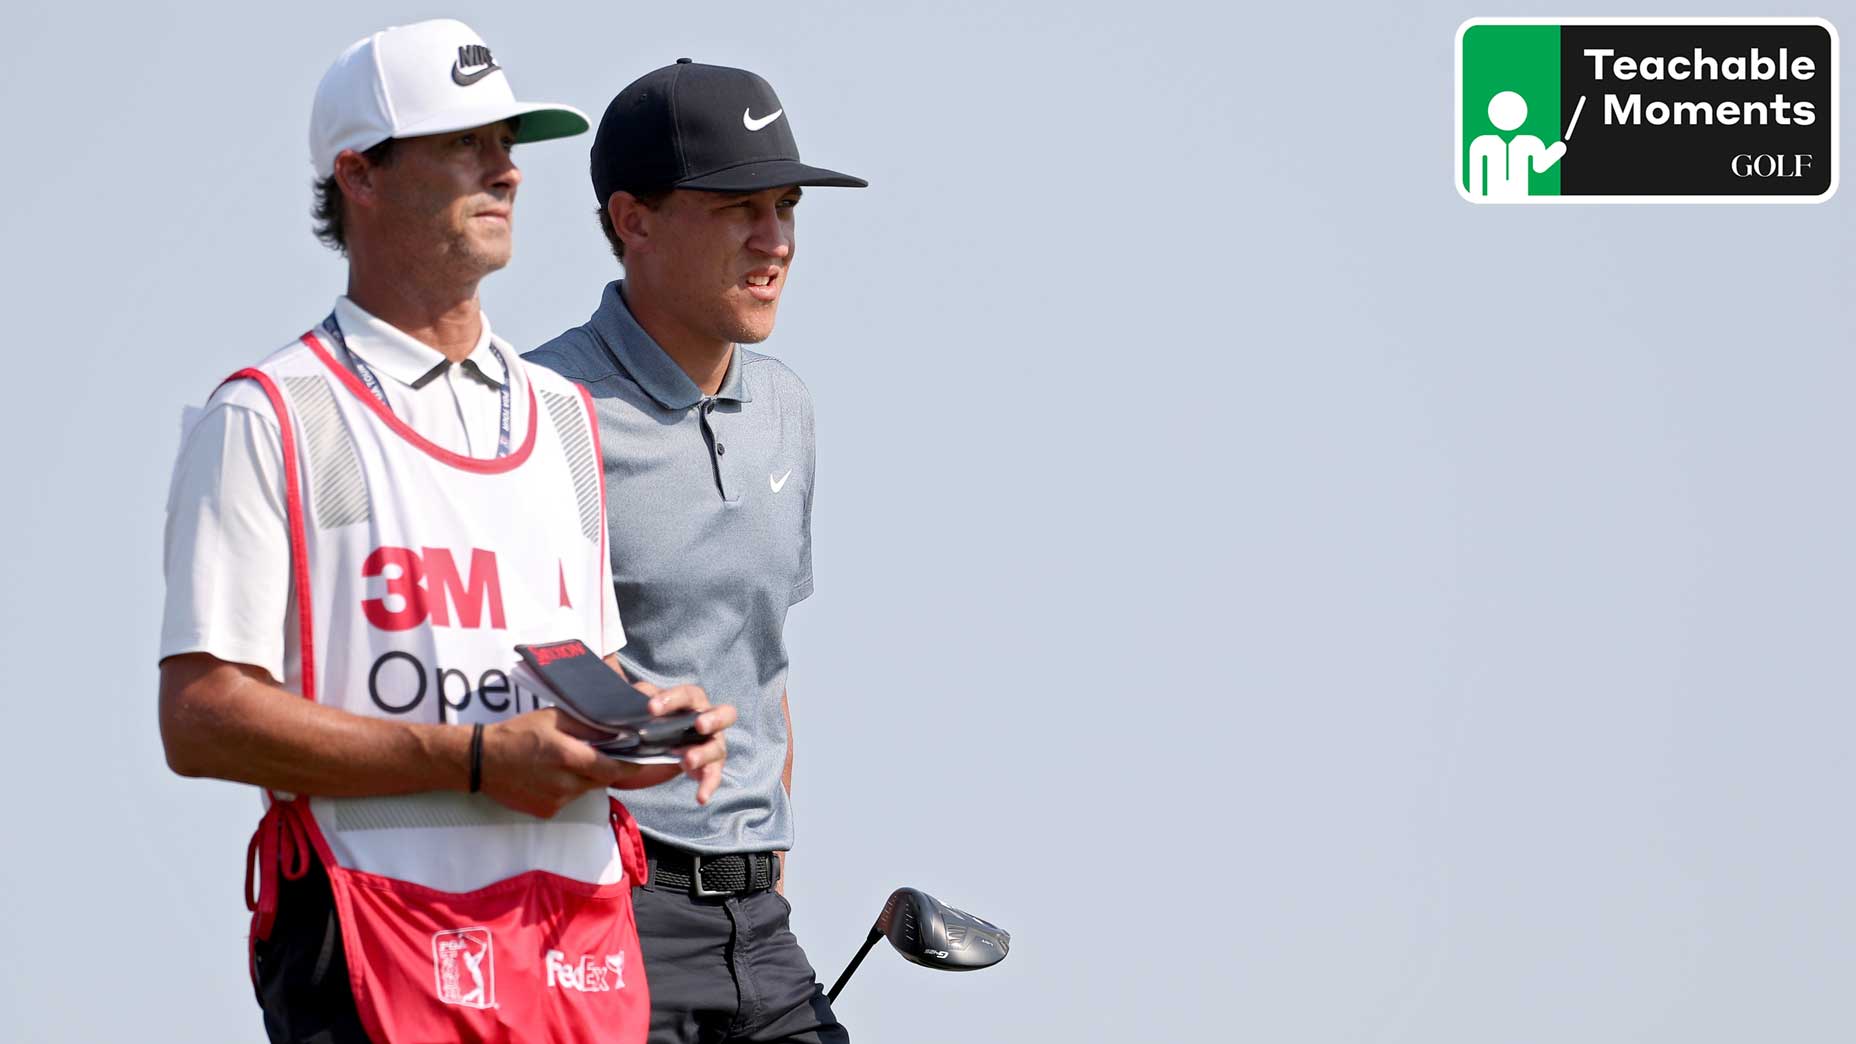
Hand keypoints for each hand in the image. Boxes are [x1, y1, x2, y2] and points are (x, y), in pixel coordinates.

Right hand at [479, 708, 649, 817]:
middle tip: (610, 755)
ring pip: (586, 790)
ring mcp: (556, 801)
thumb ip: (587, 725)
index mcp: (569, 757)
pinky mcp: (546, 812)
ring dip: (587, 778)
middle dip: (609, 768)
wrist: (480, 761)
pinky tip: (552, 775)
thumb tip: (617, 729)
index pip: (614, 768)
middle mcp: (565, 784)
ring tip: (569, 761)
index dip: (632, 765)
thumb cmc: (517, 733)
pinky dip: (569, 788)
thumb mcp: (554, 718)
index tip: (645, 759)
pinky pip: (569, 800)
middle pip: (602, 780)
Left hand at [618, 680, 736, 804]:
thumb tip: (641, 695)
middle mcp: (708, 720)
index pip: (687, 695)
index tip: (651, 708)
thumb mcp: (644, 707)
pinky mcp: (710, 765)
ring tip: (687, 761)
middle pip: (724, 714)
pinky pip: (714, 775)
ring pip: (717, 748)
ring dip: (703, 754)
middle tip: (699, 725)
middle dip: (714, 719)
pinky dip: (709, 785)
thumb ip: (642, 697)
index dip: (672, 699)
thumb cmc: (654, 718)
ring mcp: (712, 743)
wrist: (652, 743)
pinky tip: (701, 797)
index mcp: (692, 701)